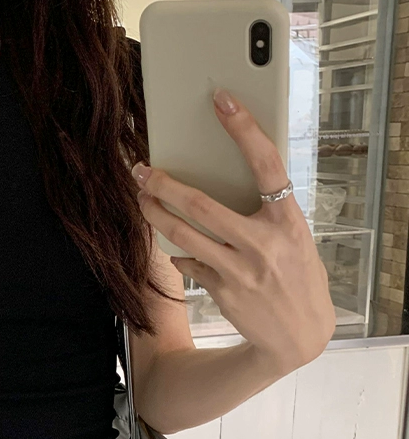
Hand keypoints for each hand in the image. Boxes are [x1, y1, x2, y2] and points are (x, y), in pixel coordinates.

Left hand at [132, 88, 335, 376]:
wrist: (299, 337)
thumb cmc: (299, 278)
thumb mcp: (296, 240)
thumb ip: (265, 214)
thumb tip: (224, 185)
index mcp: (289, 222)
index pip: (267, 165)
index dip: (244, 130)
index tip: (222, 101)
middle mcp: (264, 244)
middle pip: (201, 206)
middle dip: (164, 185)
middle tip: (140, 170)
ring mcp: (239, 270)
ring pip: (183, 235)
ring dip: (155, 214)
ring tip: (140, 199)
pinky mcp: (221, 291)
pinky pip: (188, 263)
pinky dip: (178, 252)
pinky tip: (173, 246)